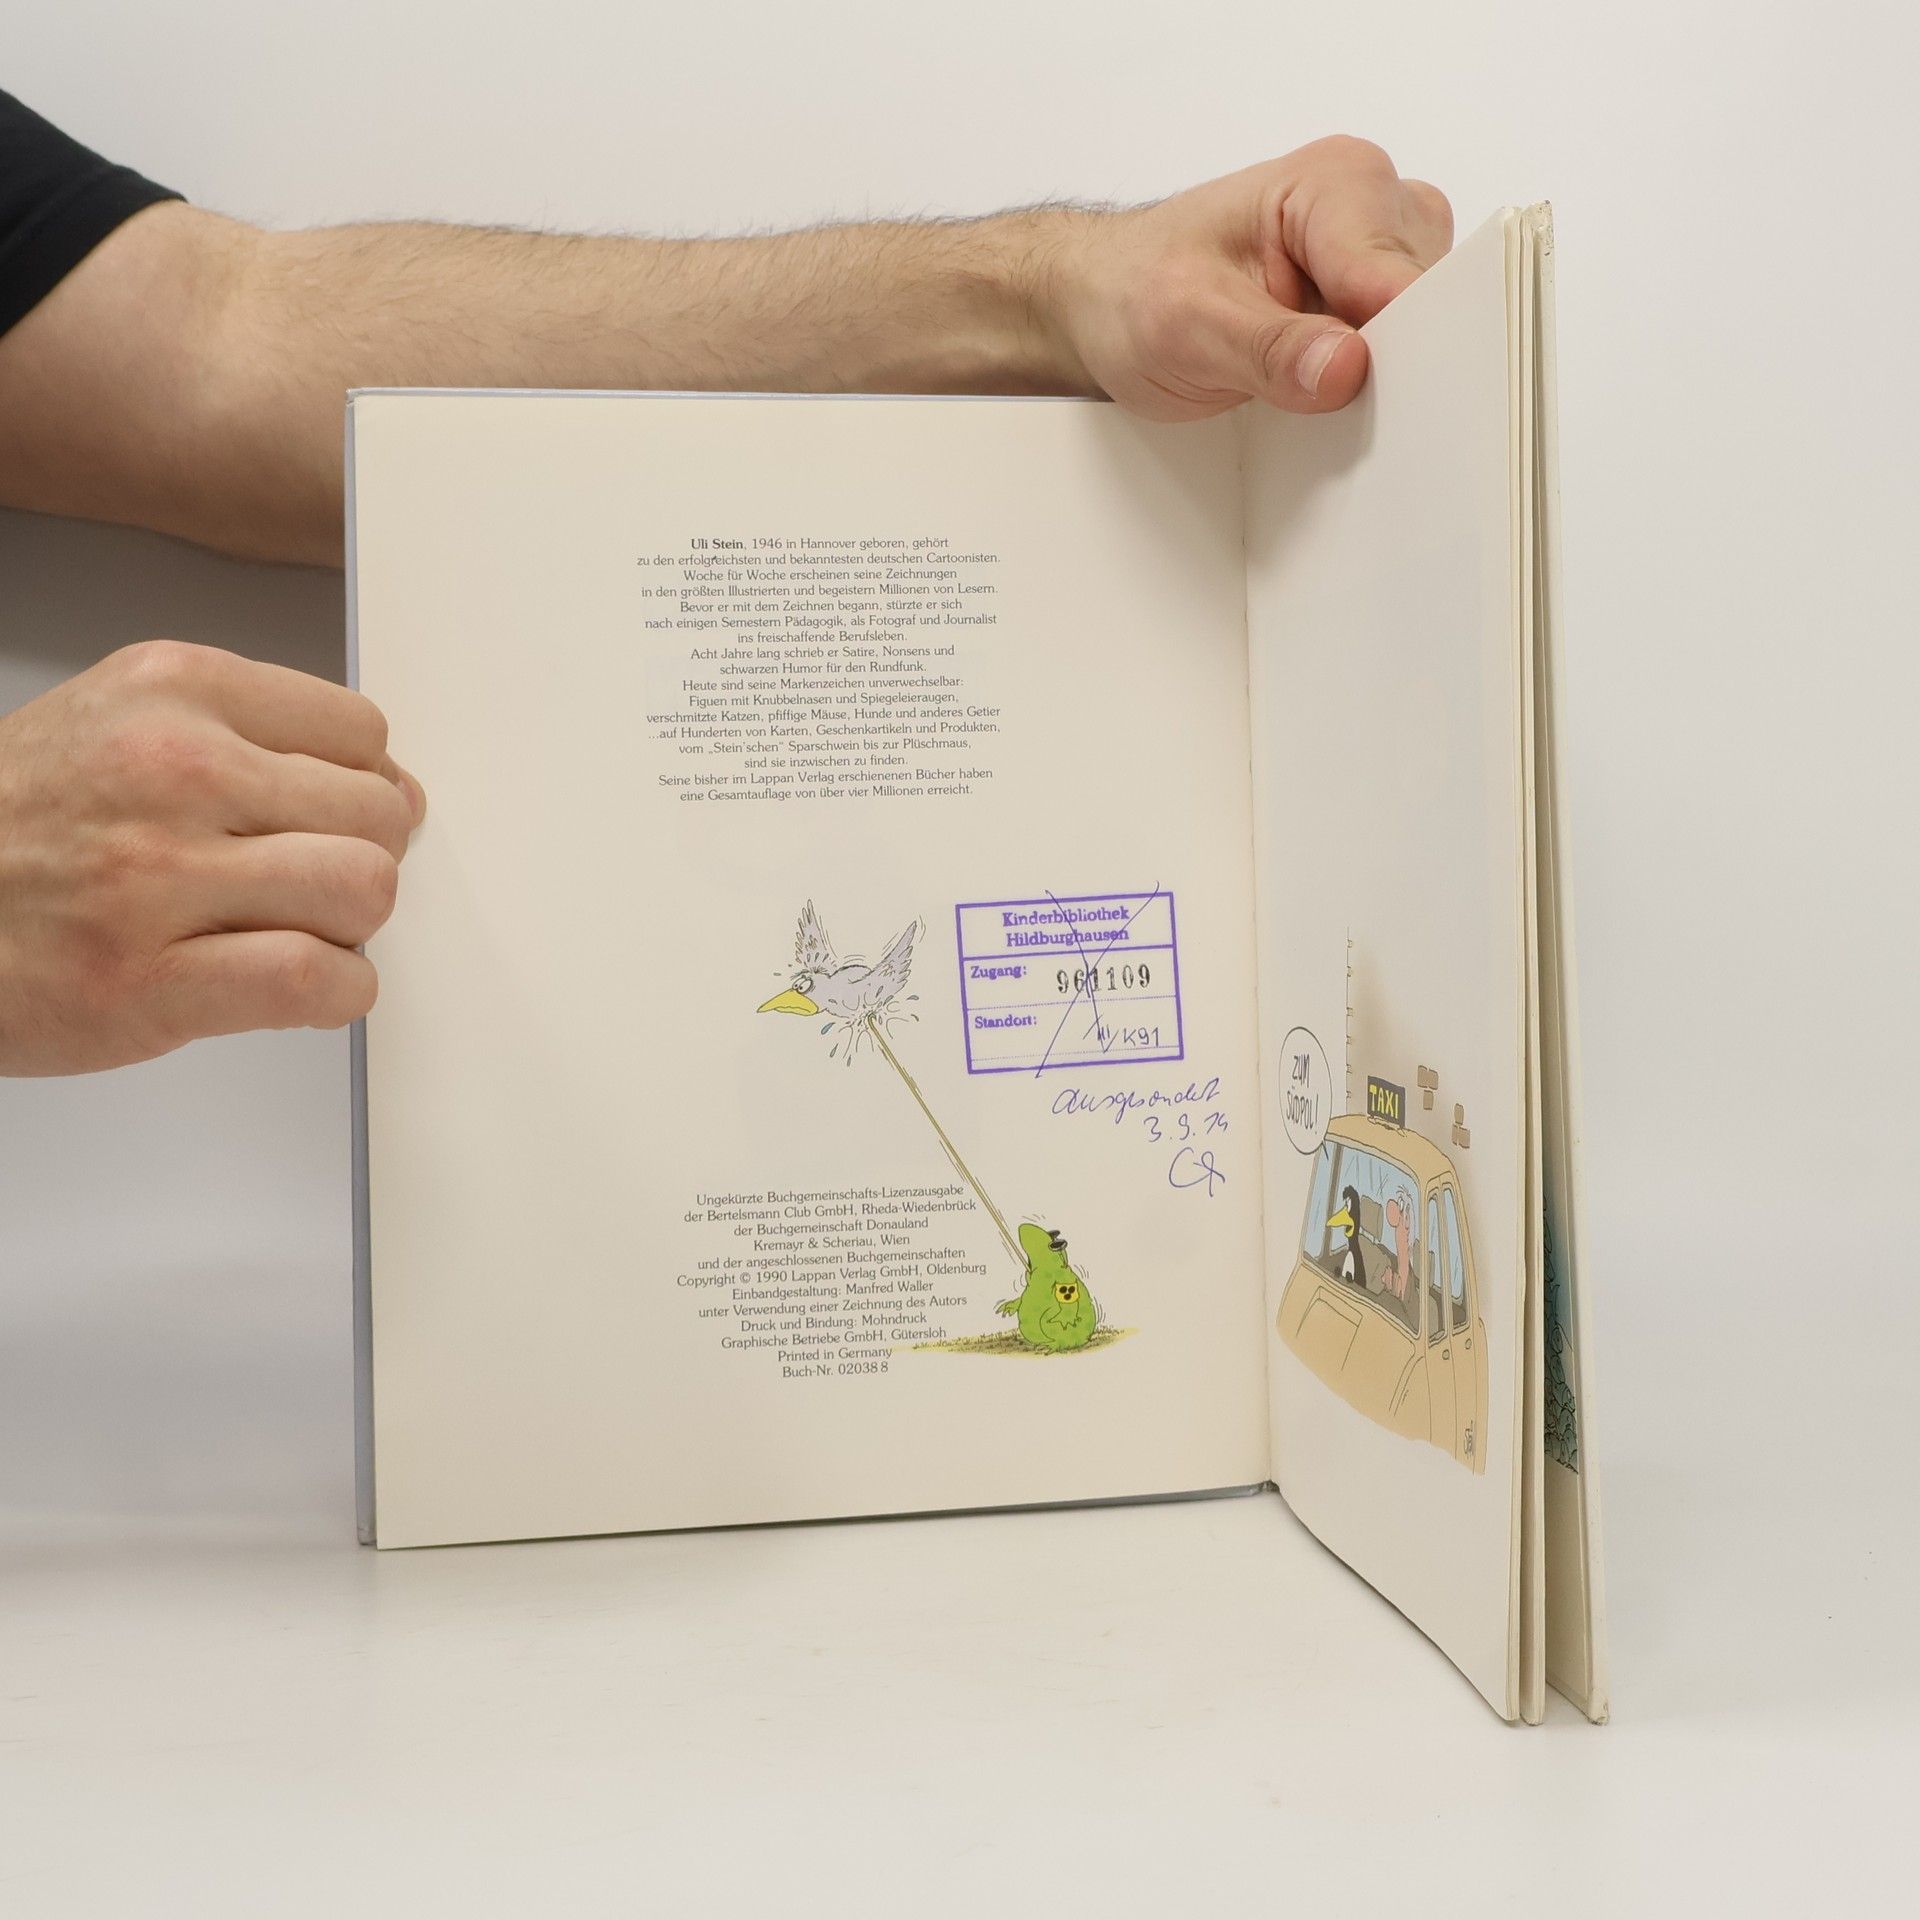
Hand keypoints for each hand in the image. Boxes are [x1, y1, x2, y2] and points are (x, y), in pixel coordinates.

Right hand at [0, 640, 423, 1075]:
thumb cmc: (18, 827)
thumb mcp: (122, 727)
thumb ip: (251, 741)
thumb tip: (394, 788)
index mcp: (172, 691)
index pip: (361, 732)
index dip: (363, 788)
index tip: (331, 820)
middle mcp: (172, 769)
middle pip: (377, 813)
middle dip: (362, 858)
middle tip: (309, 886)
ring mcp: (157, 877)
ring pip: (363, 890)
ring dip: (351, 927)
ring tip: (296, 931)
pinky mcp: (148, 981)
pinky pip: (316, 980)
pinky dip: (339, 994)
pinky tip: (302, 988)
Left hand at [1045, 136, 1452, 418]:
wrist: (1104, 302)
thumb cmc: (1134, 293)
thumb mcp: (1188, 328)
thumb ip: (1269, 350)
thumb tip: (1345, 368)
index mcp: (1335, 184)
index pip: (1404, 276)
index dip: (1393, 345)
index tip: (1365, 392)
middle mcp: (1370, 206)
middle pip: (1431, 302)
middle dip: (1386, 361)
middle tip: (1312, 390)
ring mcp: (1376, 254)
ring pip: (1426, 331)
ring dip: (1376, 374)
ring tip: (1298, 379)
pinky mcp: (1370, 298)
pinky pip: (1402, 349)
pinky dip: (1368, 381)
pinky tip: (1317, 385)